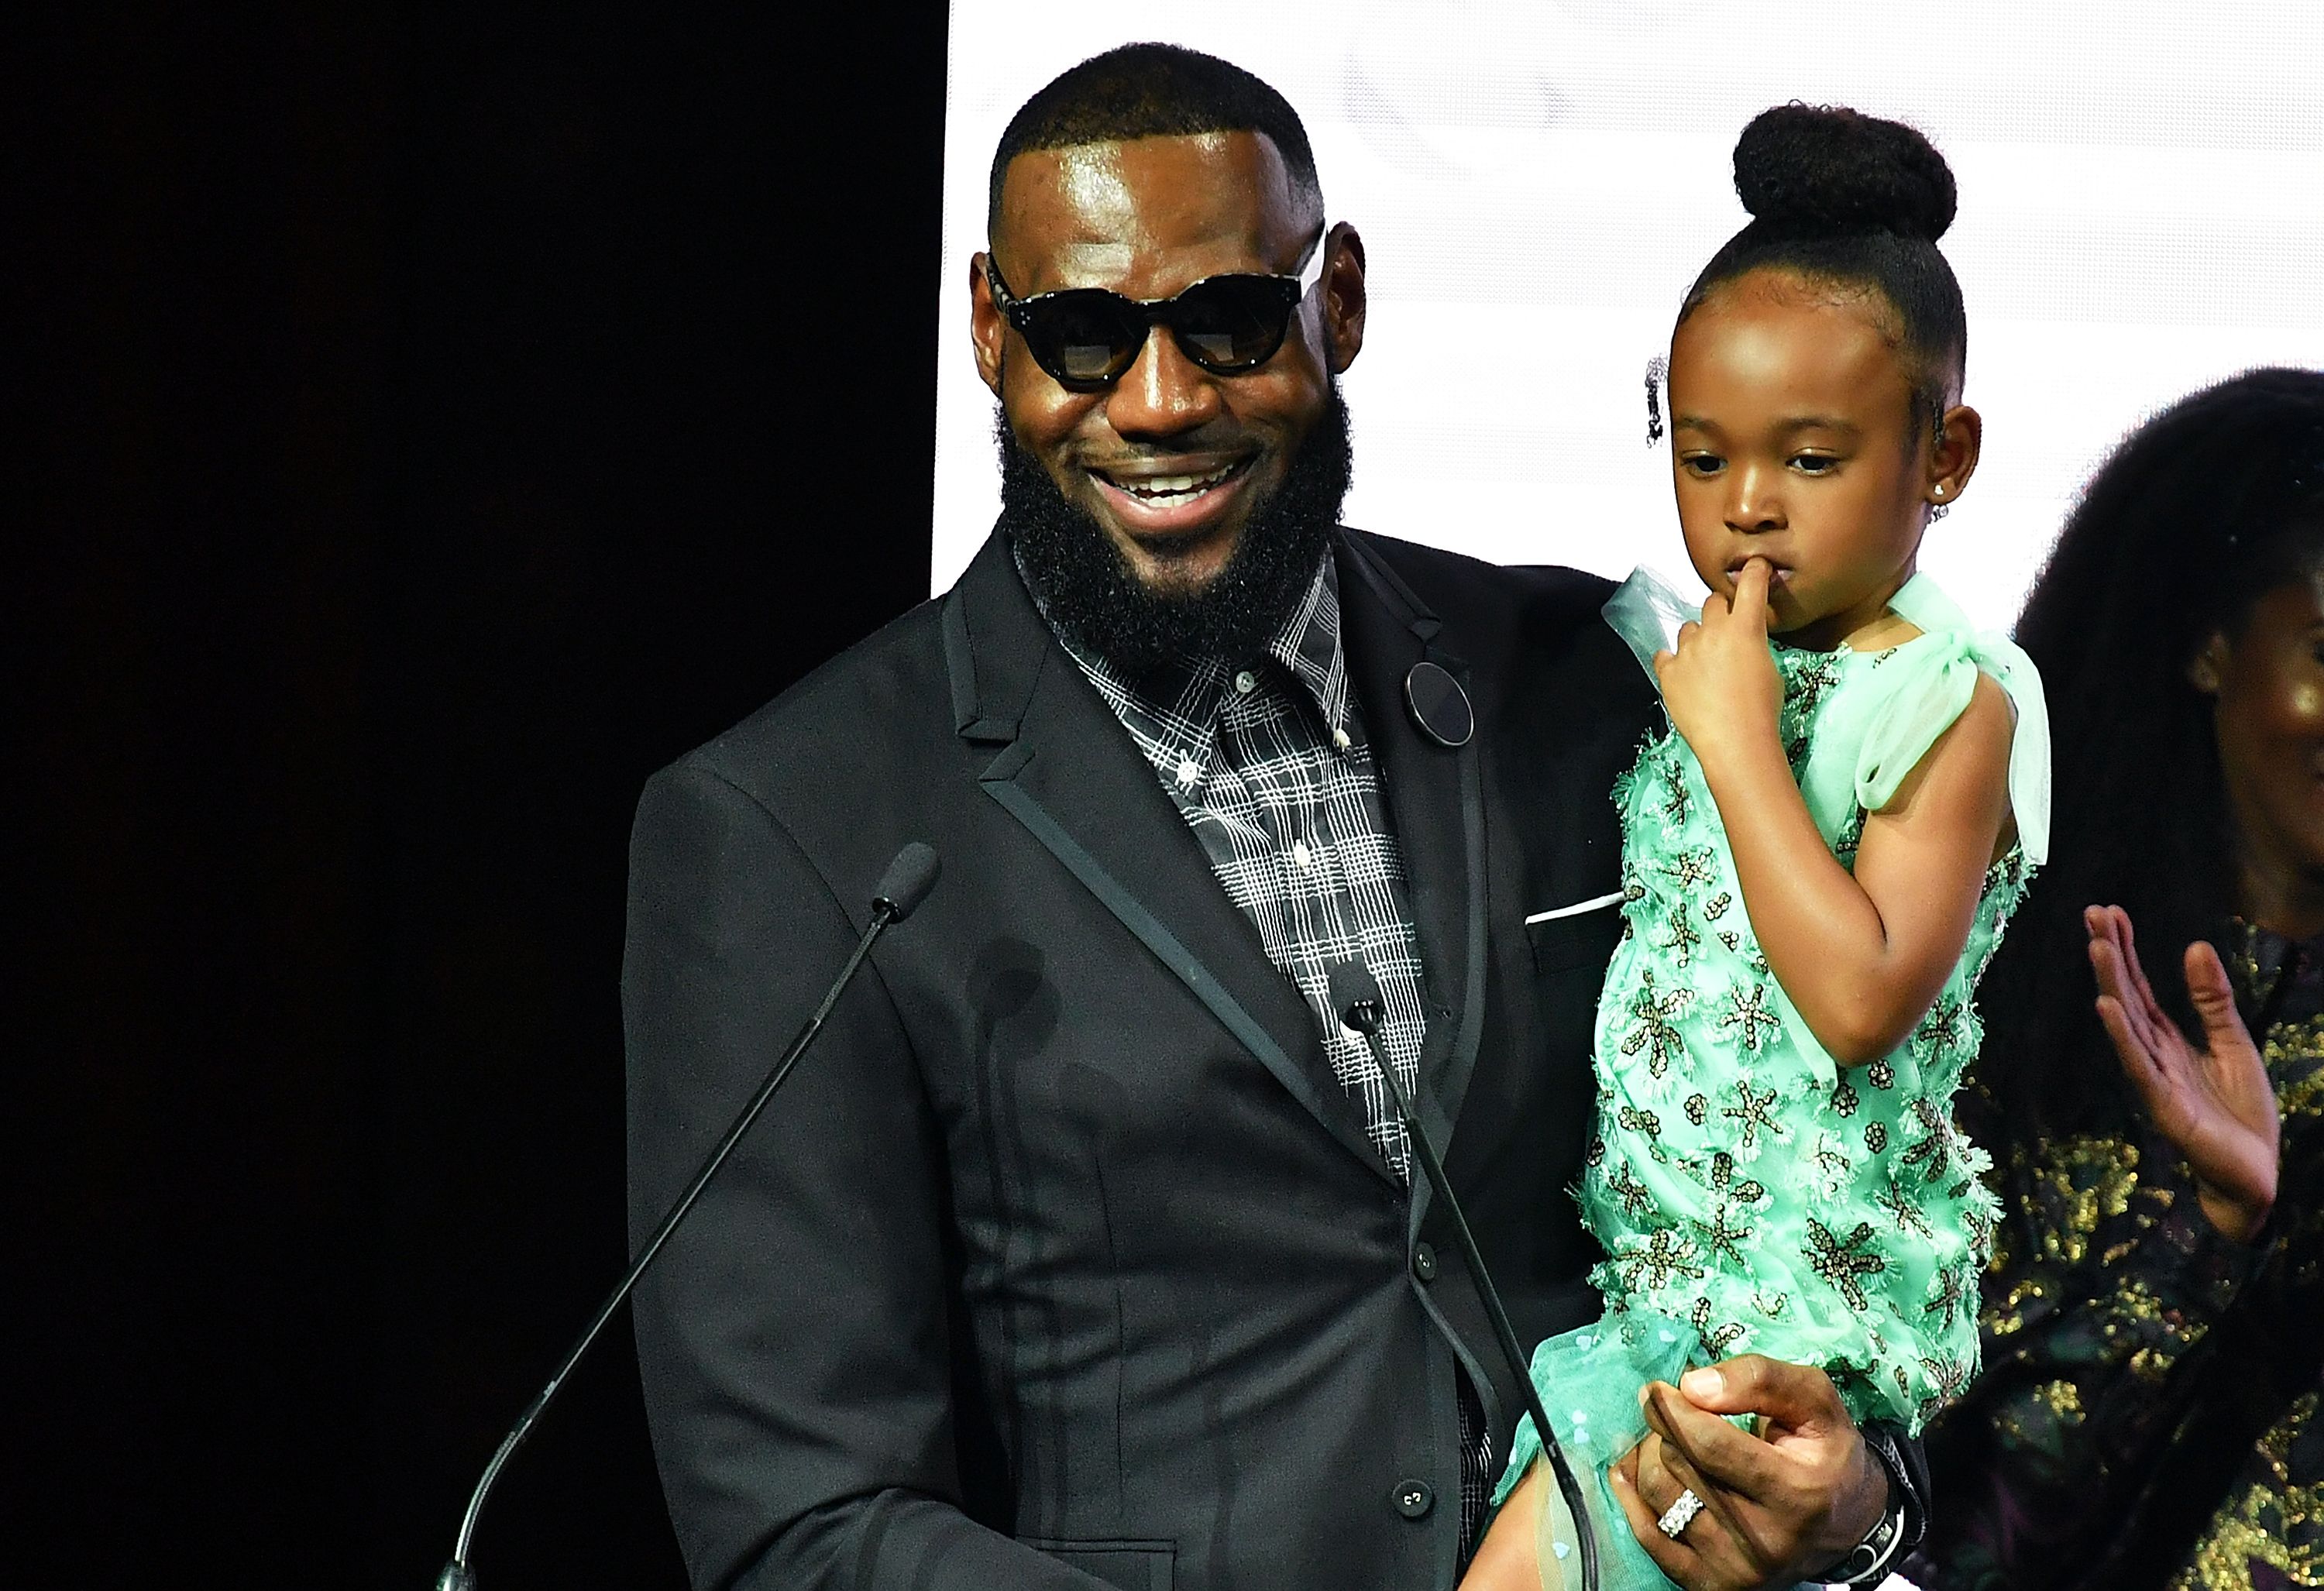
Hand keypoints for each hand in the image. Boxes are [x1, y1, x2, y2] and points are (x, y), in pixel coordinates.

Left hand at [1609, 1356, 1883, 1589]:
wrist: (1848, 1523)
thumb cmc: (1825, 1451)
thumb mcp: (1814, 1399)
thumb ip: (1760, 1379)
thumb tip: (1692, 1385)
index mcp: (1798, 1492)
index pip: (1711, 1445)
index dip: (1673, 1410)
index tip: (1655, 1389)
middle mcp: (1767, 1541)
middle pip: (1679, 1468)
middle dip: (1665, 1429)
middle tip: (1672, 1414)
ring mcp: (1738, 1570)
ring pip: (1659, 1497)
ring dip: (1648, 1457)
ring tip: (1667, 1441)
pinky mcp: (1714, 1586)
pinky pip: (1649, 1536)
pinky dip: (1632, 1497)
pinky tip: (1632, 1470)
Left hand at [1652, 557, 1783, 771]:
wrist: (1736, 742)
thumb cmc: (1762, 708)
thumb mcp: (1769, 668)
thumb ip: (1753, 644)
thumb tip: (1743, 639)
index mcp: (1745, 627)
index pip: (1751, 583)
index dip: (1754, 572)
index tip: (1755, 568)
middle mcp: (1712, 631)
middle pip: (1713, 602)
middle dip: (1721, 611)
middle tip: (1728, 633)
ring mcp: (1686, 651)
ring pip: (1688, 628)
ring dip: (1697, 639)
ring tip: (1706, 665)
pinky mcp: (1667, 672)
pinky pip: (1665, 656)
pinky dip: (1673, 662)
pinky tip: (1684, 677)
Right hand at [2086, 903, 2279, 1242]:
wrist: (2255, 1174)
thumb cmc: (2242, 1115)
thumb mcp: (2234, 1046)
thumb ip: (2214, 1001)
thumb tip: (2195, 945)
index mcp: (2170, 1040)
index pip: (2141, 987)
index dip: (2125, 950)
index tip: (2109, 912)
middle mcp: (2154, 1055)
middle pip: (2128, 995)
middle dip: (2110, 955)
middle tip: (2093, 912)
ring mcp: (2155, 1079)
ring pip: (2128, 1024)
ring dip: (2111, 983)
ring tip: (2098, 945)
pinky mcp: (2165, 1106)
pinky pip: (2139, 1065)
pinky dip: (2122, 1036)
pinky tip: (2107, 1006)